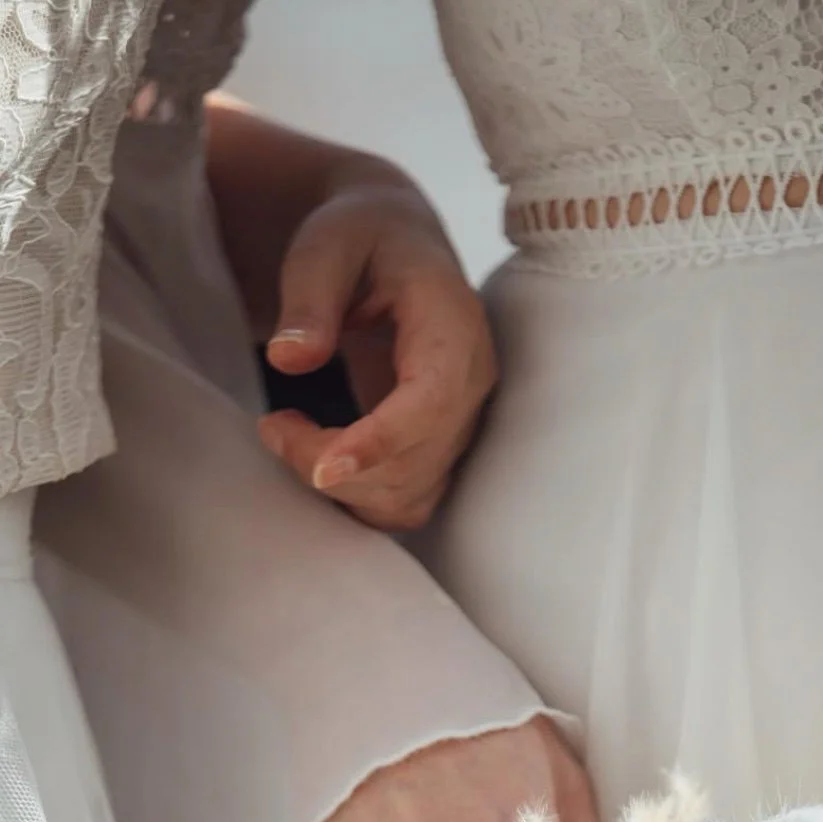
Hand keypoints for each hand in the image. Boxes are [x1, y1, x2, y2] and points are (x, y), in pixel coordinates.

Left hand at [259, 185, 495, 530]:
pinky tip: (317, 460)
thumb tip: (289, 358)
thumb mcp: (325, 246)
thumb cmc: (360, 238)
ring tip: (286, 436)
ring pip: (409, 495)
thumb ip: (308, 299)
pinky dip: (358, 500)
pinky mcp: (439, 449)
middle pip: (415, 462)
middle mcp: (471, 384)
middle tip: (272, 426)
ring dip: (343, 489)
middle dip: (334, 464)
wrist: (392, 243)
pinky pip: (406, 503)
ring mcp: (460, 424)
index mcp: (455, 327)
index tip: (321, 469)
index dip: (380, 444)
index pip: (432, 404)